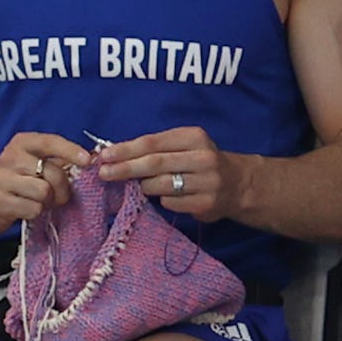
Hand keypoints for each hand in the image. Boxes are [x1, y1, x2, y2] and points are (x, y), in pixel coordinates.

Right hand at [0, 131, 89, 232]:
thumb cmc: (12, 180)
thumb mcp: (30, 164)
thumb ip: (56, 161)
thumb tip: (89, 160)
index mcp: (22, 143)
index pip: (50, 142)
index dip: (70, 150)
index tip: (87, 160)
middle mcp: (10, 157)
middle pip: (52, 173)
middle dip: (62, 189)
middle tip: (59, 197)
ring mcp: (1, 179)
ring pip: (43, 192)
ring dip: (47, 203)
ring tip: (40, 203)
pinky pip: (32, 209)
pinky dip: (35, 213)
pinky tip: (26, 210)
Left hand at [97, 127, 244, 222]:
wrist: (238, 184)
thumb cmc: (200, 160)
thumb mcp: (184, 145)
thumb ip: (156, 147)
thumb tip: (115, 154)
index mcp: (194, 137)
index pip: (152, 142)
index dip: (126, 149)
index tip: (104, 155)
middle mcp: (202, 157)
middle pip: (154, 163)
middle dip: (125, 168)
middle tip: (104, 173)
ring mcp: (206, 182)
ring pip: (160, 185)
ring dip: (144, 186)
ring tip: (141, 185)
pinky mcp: (206, 203)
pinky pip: (170, 202)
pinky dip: (162, 199)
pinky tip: (166, 195)